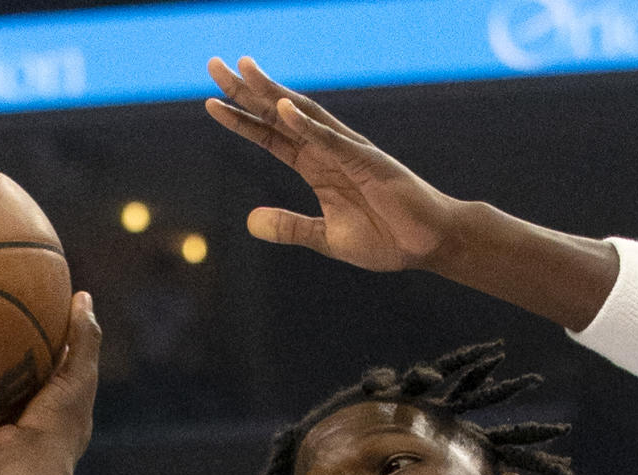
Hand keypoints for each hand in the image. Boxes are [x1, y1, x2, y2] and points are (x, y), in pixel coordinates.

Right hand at [0, 291, 101, 474]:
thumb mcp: (79, 374)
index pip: (49, 380)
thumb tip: (83, 296)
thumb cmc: (57, 421)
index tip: (21, 332)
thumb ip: (83, 338)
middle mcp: (31, 432)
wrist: (26, 467)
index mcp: (56, 414)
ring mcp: (3, 450)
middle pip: (12, 404)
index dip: (39, 358)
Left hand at [205, 56, 459, 271]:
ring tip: (245, 70)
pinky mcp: (369, 162)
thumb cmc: (385, 238)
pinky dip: (308, 125)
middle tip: (214, 65)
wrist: (426, 245)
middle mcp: (328, 151)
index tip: (211, 103)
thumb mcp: (326, 238)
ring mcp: (348, 152)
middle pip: (279, 115)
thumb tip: (250, 222)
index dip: (241, 120)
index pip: (271, 137)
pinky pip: (332, 141)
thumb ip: (290, 227)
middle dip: (247, 91)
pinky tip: (284, 110)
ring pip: (303, 115)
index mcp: (317, 167)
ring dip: (273, 93)